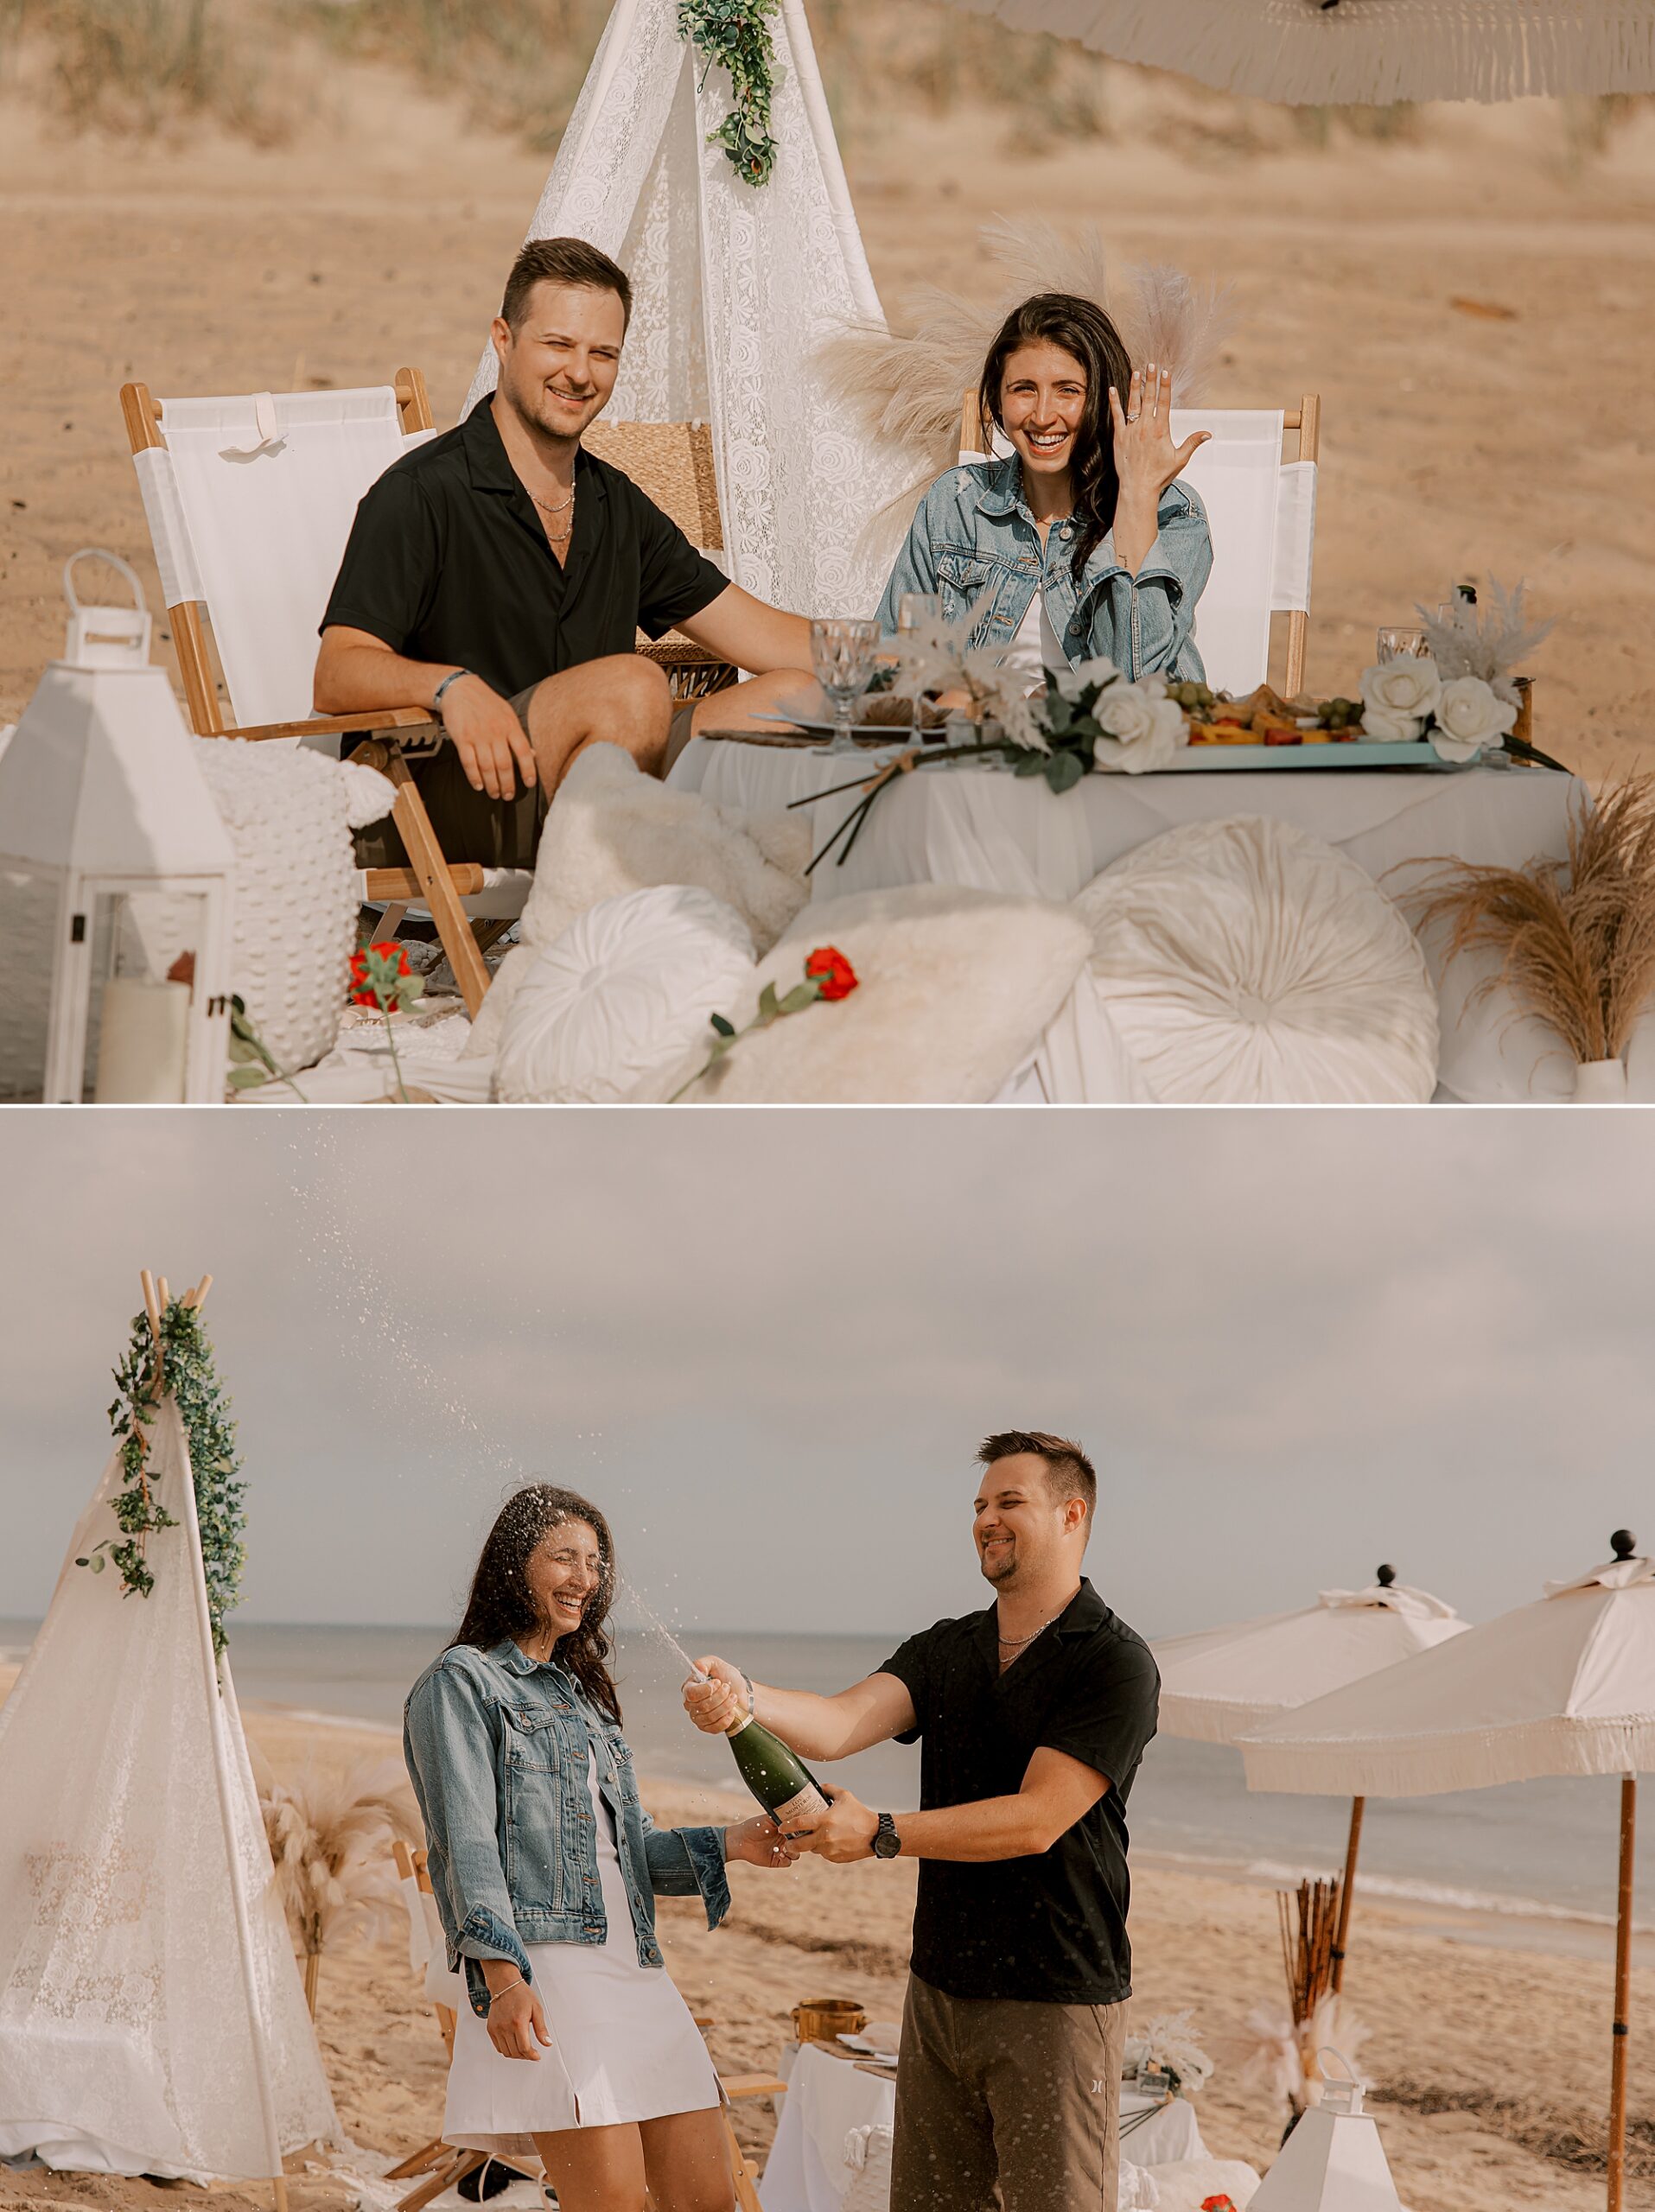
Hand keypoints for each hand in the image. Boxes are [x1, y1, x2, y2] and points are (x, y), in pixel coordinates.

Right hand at [438, 673, 538, 802]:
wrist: (460, 689)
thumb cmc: (486, 703)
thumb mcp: (507, 714)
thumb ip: (518, 735)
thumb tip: (532, 755)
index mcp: (510, 725)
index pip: (524, 752)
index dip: (528, 770)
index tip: (529, 784)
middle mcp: (496, 732)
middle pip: (504, 765)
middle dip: (507, 784)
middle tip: (508, 796)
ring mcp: (478, 735)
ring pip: (487, 767)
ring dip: (492, 785)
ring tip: (494, 794)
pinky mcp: (462, 738)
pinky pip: (469, 763)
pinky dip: (474, 777)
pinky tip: (479, 786)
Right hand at [486, 1978, 550, 2060]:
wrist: (505, 1985)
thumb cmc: (522, 1995)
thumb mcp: (537, 2009)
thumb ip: (541, 2029)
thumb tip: (547, 2043)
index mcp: (518, 2022)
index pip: (524, 2048)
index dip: (532, 2055)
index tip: (537, 2056)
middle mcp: (505, 2027)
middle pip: (515, 2052)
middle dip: (525, 2056)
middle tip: (532, 2053)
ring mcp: (496, 2029)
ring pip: (506, 2052)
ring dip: (516, 2054)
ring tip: (523, 2049)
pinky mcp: (491, 2029)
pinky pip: (498, 2047)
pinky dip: (506, 2050)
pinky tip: (514, 2044)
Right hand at [683, 1656, 747, 1735]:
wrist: (742, 1692)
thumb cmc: (728, 1678)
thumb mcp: (716, 1664)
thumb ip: (703, 1662)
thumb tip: (697, 1669)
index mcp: (689, 1688)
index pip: (691, 1693)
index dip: (706, 1689)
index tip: (718, 1682)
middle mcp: (690, 1704)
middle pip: (702, 1706)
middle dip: (720, 1696)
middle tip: (728, 1688)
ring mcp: (697, 1717)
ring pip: (710, 1716)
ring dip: (725, 1706)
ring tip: (733, 1697)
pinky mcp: (707, 1727)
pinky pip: (714, 1727)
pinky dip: (726, 1719)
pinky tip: (731, 1711)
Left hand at [725, 1812, 796, 1868]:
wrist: (741, 1840)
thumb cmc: (753, 1826)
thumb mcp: (768, 1818)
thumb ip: (782, 1818)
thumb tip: (795, 1815)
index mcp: (784, 1829)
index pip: (799, 1831)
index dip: (801, 1831)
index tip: (800, 1829)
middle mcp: (784, 1839)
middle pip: (800, 1843)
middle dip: (799, 1842)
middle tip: (793, 1840)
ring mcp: (781, 1850)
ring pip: (796, 1854)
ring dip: (793, 1851)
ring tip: (785, 1848)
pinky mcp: (776, 1861)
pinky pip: (788, 1862)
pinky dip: (787, 1859)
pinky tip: (781, 1854)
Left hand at [785, 1784, 877, 1863]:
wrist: (875, 1834)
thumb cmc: (859, 1814)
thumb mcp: (844, 1796)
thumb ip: (829, 1789)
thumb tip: (818, 1786)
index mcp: (825, 1821)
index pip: (799, 1824)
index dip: (787, 1826)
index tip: (781, 1827)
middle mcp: (825, 1837)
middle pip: (799, 1844)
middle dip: (791, 1844)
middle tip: (788, 1841)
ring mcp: (830, 1850)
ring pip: (813, 1849)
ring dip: (811, 1845)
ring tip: (814, 1837)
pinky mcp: (835, 1858)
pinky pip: (824, 1854)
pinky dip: (824, 1849)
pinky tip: (830, 1842)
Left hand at [1108, 364, 1210, 505]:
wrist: (1138, 488)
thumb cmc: (1159, 476)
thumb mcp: (1180, 460)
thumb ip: (1192, 443)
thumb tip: (1208, 434)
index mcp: (1161, 430)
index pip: (1164, 402)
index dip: (1165, 386)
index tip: (1165, 371)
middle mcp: (1145, 427)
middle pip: (1149, 398)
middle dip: (1150, 380)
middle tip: (1150, 364)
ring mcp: (1131, 431)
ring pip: (1133, 403)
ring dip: (1134, 386)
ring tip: (1136, 371)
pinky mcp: (1119, 437)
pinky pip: (1116, 416)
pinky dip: (1114, 402)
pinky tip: (1112, 390)